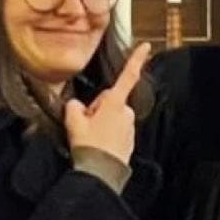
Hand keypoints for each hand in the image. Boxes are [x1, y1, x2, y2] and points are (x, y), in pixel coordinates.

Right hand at [64, 42, 150, 166]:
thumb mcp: (73, 121)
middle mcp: (126, 113)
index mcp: (115, 103)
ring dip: (102, 123)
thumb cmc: (89, 145)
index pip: (127, 76)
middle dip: (98, 109)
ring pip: (113, 117)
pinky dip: (107, 134)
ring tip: (92, 137)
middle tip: (87, 124)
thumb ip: (74, 106)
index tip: (146, 46)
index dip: (136, 60)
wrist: (101, 173)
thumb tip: (77, 106)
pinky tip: (99, 145)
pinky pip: (116, 130)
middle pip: (110, 101)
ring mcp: (129, 127)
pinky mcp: (129, 140)